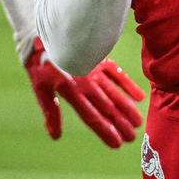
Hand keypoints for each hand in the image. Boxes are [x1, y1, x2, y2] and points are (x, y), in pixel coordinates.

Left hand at [25, 38, 144, 147]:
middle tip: (132, 138)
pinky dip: (127, 84)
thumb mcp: (40, 89)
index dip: (104, 131)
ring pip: (114, 92)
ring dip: (127, 108)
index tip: (116, 144)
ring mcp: (94, 70)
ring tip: (138, 122)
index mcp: (71, 91)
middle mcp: (85, 82)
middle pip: (106, 107)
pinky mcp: (98, 59)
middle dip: (120, 124)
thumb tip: (56, 136)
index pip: (91, 116)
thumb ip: (51, 112)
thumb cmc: (40, 64)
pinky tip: (138, 96)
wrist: (41, 35)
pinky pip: (116, 72)